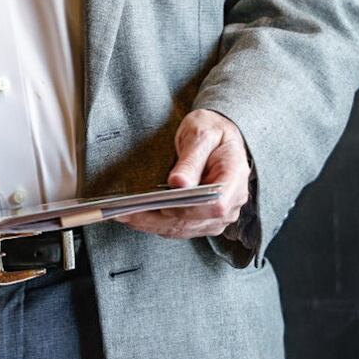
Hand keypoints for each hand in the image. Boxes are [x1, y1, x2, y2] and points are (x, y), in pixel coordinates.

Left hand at [114, 108, 251, 239]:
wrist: (218, 135)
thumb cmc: (212, 130)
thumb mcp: (201, 135)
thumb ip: (191, 160)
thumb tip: (179, 183)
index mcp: (235, 177)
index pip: (216, 205)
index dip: (190, 208)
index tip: (164, 204)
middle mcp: (231, 202)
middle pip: (194, 221)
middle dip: (158, 218)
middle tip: (126, 212)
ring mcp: (218, 215)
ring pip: (183, 228)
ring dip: (152, 224)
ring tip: (123, 215)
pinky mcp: (203, 220)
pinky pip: (180, 228)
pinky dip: (156, 224)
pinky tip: (136, 217)